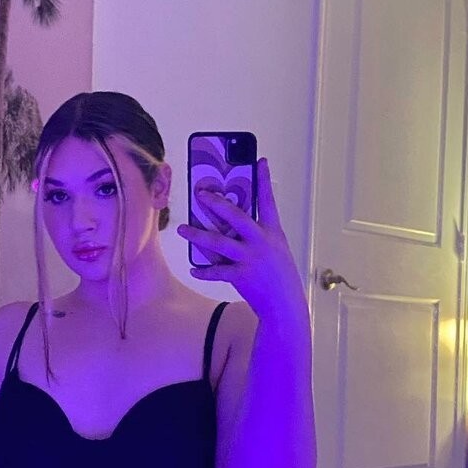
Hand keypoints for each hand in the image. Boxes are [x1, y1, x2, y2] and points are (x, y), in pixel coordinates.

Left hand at [177, 158, 307, 323]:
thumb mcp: (276, 250)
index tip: (261, 161)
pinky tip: (193, 268)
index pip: (268, 201)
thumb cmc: (280, 277)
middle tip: (200, 193)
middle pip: (236, 216)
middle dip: (216, 203)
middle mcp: (262, 242)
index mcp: (273, 233)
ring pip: (218, 242)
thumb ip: (257, 236)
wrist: (285, 307)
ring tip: (182, 229)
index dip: (264, 180)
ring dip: (197, 235)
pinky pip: (217, 271)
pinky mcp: (242, 276)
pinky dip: (204, 270)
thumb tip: (231, 224)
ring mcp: (251, 259)